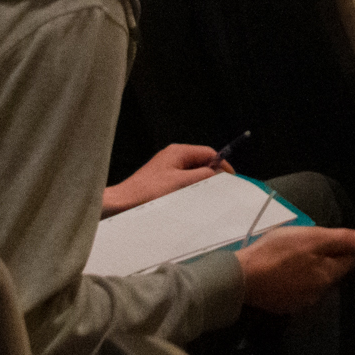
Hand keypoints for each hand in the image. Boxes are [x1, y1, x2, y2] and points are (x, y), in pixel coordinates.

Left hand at [101, 142, 223, 212]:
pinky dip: (191, 187)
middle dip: (212, 173)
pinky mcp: (162, 179)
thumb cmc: (150, 192)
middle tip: (221, 189)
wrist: (123, 203)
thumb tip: (217, 172)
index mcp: (178, 151)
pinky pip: (183, 179)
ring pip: (192, 172)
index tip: (231, 179)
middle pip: (201, 161)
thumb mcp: (181, 183)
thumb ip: (202, 175)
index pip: (208, 152)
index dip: (222, 164)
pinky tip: (191, 198)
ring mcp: (167, 167)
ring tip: (207, 195)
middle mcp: (173, 156)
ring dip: (201, 182)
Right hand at [234, 223, 354, 315]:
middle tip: (311, 240)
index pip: (349, 260)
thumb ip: (338, 239)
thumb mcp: (310, 238)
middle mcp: (318, 293)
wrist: (241, 278)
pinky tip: (284, 269)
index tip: (338, 235)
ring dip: (311, 268)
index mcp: (327, 276)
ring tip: (296, 253)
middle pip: (332, 271)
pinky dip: (296, 278)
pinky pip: (298, 288)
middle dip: (328, 256)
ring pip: (314, 281)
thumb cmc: (277, 253)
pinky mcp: (284, 305)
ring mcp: (300, 302)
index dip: (348, 245)